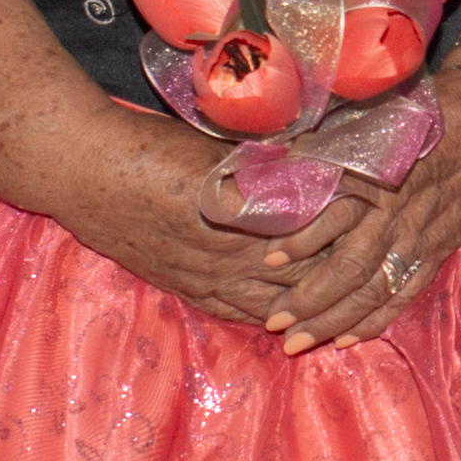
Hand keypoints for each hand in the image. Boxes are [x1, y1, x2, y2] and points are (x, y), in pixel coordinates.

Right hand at [36, 103, 356, 325]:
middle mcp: (227, 256)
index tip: (377, 209)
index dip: (348, 223)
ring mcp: (204, 279)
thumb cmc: (149, 146)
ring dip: (312, 304)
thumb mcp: (215, 147)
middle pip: (303, 275)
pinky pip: (239, 312)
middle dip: (341, 270)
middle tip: (375, 258)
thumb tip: (323, 157)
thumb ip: (267, 161)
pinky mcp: (186, 289)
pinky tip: (295, 314)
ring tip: (348, 296)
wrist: (83, 171)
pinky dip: (272, 314)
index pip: (314, 229)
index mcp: (241, 215)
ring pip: (275, 304)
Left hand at [264, 84, 460, 354]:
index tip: (268, 258)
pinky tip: (345, 341)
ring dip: (334, 321)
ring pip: (374, 291)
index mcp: (381, 176)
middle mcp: (400, 214)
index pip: (338, 216)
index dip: (302, 240)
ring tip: (297, 343)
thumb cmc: (419, 118)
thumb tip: (270, 159)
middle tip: (274, 322)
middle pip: (353, 267)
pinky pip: (403, 296)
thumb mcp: (372, 118)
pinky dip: (374, 321)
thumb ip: (324, 141)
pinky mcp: (437, 253)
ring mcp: (422, 239)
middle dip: (311, 299)